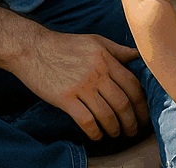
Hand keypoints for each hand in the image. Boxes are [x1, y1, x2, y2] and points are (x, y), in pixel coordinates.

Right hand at [8, 29, 148, 140]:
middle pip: (122, 102)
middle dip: (131, 120)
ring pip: (106, 114)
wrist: (32, 48)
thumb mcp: (95, 41)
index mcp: (106, 59)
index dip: (141, 103)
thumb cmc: (65, 45)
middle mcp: (97, 73)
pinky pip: (85, 120)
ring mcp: (80, 86)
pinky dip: (95, 132)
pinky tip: (97, 136)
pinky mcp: (64, 98)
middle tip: (133, 130)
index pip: (132, 84)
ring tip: (116, 134)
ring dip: (114, 128)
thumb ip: (117, 50)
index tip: (143, 113)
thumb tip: (138, 55)